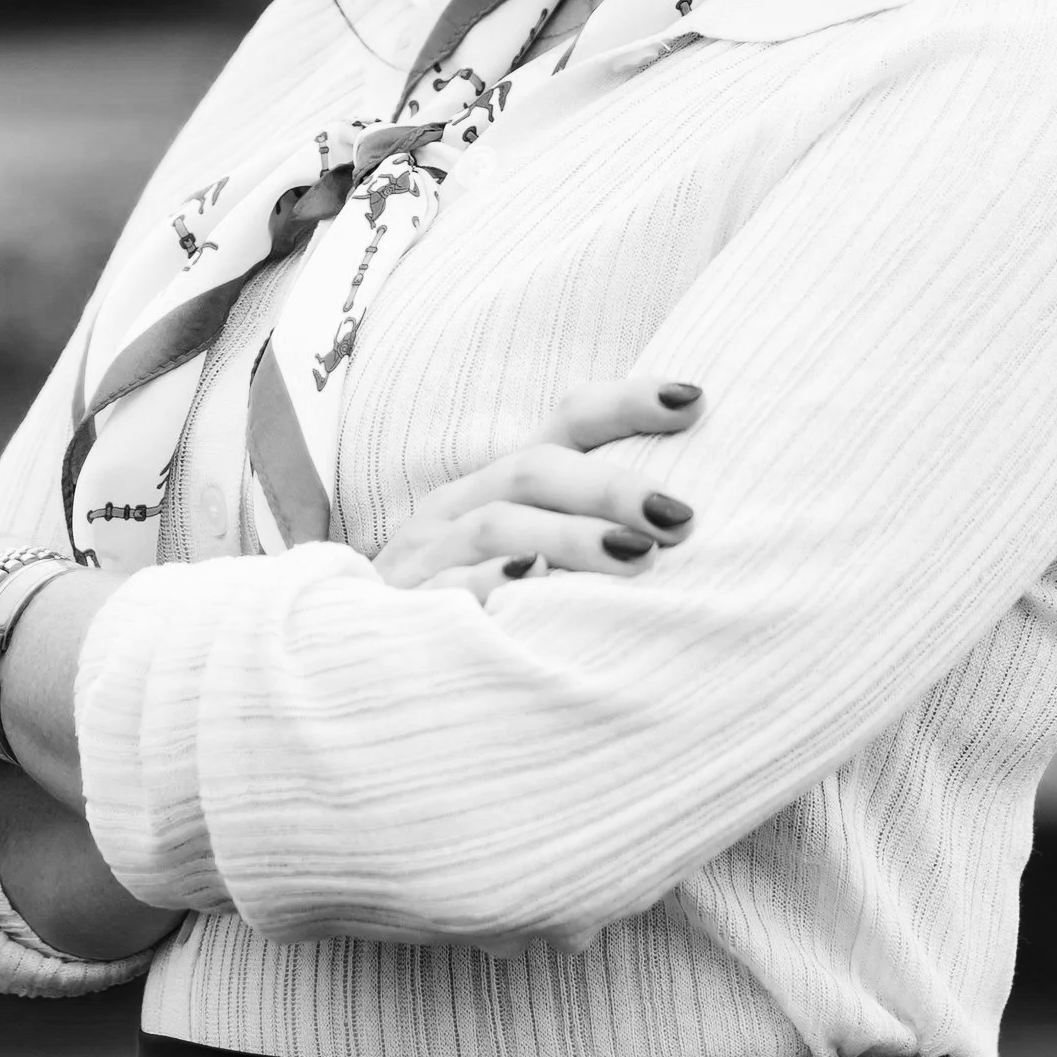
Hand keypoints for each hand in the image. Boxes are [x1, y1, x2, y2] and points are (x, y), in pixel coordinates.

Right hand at [369, 374, 703, 603]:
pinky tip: (536, 584)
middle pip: (535, 471)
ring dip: (571, 538)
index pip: (566, 423)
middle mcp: (462, 506)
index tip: (693, 399)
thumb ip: (589, 527)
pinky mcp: (407, 608)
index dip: (626, 405)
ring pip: (499, 525)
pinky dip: (492, 583)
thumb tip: (686, 518)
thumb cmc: (471, 601)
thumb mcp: (528, 552)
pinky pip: (448, 588)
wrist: (363, 657)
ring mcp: (429, 555)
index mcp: (500, 483)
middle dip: (611, 488)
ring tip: (639, 557)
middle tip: (680, 516)